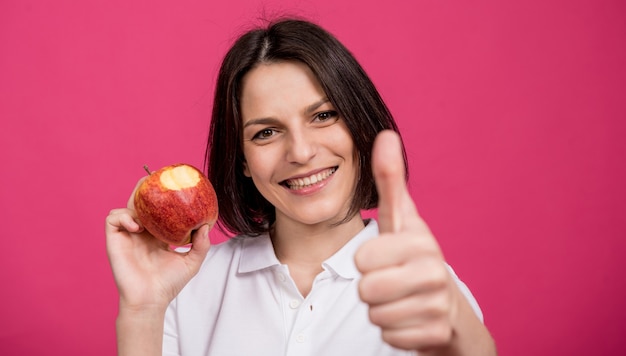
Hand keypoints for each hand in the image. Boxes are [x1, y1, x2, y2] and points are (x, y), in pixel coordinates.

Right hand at [105, 177, 211, 311]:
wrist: (150, 300)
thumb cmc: (168, 284)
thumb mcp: (192, 262)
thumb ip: (201, 244)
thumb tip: (206, 225)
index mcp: (158, 234)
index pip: (160, 209)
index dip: (164, 196)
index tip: (175, 184)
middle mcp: (143, 232)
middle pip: (143, 203)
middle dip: (148, 188)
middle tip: (158, 178)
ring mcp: (128, 235)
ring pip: (127, 206)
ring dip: (136, 200)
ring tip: (148, 200)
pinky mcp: (115, 240)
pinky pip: (113, 218)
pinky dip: (123, 216)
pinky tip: (137, 225)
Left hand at [355, 130, 457, 351]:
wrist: (446, 307)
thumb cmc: (412, 257)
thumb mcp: (400, 219)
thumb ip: (389, 180)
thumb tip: (385, 134)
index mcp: (421, 239)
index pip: (362, 259)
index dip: (365, 262)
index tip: (387, 257)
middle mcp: (435, 269)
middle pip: (366, 290)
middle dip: (371, 289)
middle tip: (391, 282)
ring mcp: (439, 304)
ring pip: (376, 315)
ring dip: (382, 311)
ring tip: (401, 299)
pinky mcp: (437, 334)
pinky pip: (390, 337)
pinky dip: (394, 333)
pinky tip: (410, 319)